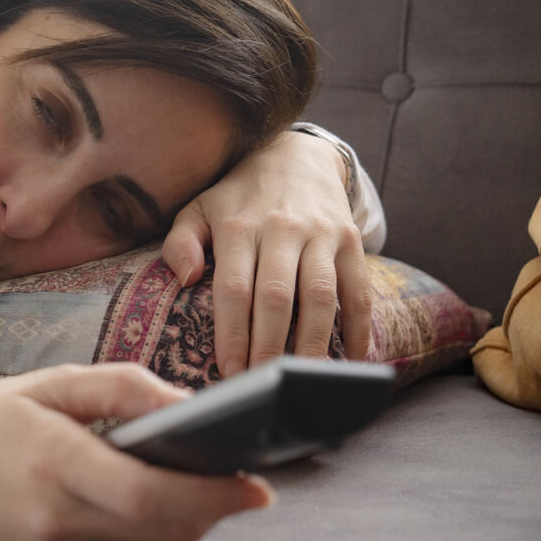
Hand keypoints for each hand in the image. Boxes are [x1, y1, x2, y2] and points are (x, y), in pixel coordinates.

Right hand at [0, 364, 272, 540]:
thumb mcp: (52, 383)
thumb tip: (190, 405)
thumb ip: (122, 386)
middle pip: (164, 527)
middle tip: (249, 481)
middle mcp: (56, 519)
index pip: (147, 494)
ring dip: (188, 517)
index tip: (257, 485)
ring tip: (208, 483)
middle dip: (215, 507)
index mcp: (53, 462)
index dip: (211, 494)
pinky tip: (156, 500)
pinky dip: (153, 529)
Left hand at [159, 130, 371, 377]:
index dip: (233, 334)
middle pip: (276, 298)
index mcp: (238, 226)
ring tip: (302, 381)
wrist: (296, 155)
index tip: (228, 371)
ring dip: (312, 344)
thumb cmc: (237, 196)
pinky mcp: (350, 239)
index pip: (234, 289)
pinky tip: (353, 359)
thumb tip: (185, 279)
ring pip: (319, 297)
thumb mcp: (198, 209)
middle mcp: (281, 229)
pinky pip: (359, 289)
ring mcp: (320, 234)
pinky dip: (360, 327)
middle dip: (268, 348)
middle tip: (262, 385)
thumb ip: (180, 243)